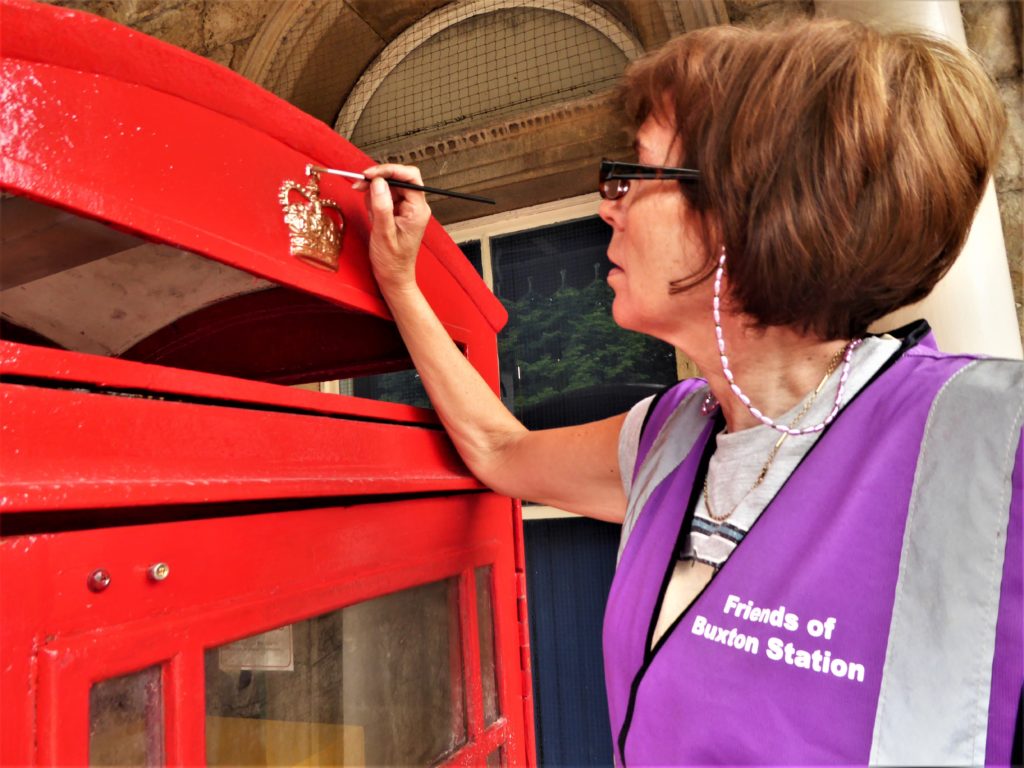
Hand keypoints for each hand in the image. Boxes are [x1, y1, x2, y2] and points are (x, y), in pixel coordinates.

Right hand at [355, 164, 430, 293]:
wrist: (393, 277)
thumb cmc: (392, 262)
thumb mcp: (384, 234)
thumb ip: (381, 206)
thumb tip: (378, 183)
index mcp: (418, 210)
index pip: (410, 177)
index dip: (389, 170)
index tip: (370, 174)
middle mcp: (414, 206)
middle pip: (398, 178)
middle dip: (378, 179)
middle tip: (359, 183)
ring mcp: (406, 208)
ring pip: (388, 186)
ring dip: (373, 192)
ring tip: (369, 212)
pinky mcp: (396, 212)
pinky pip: (383, 197)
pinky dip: (373, 201)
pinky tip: (371, 216)